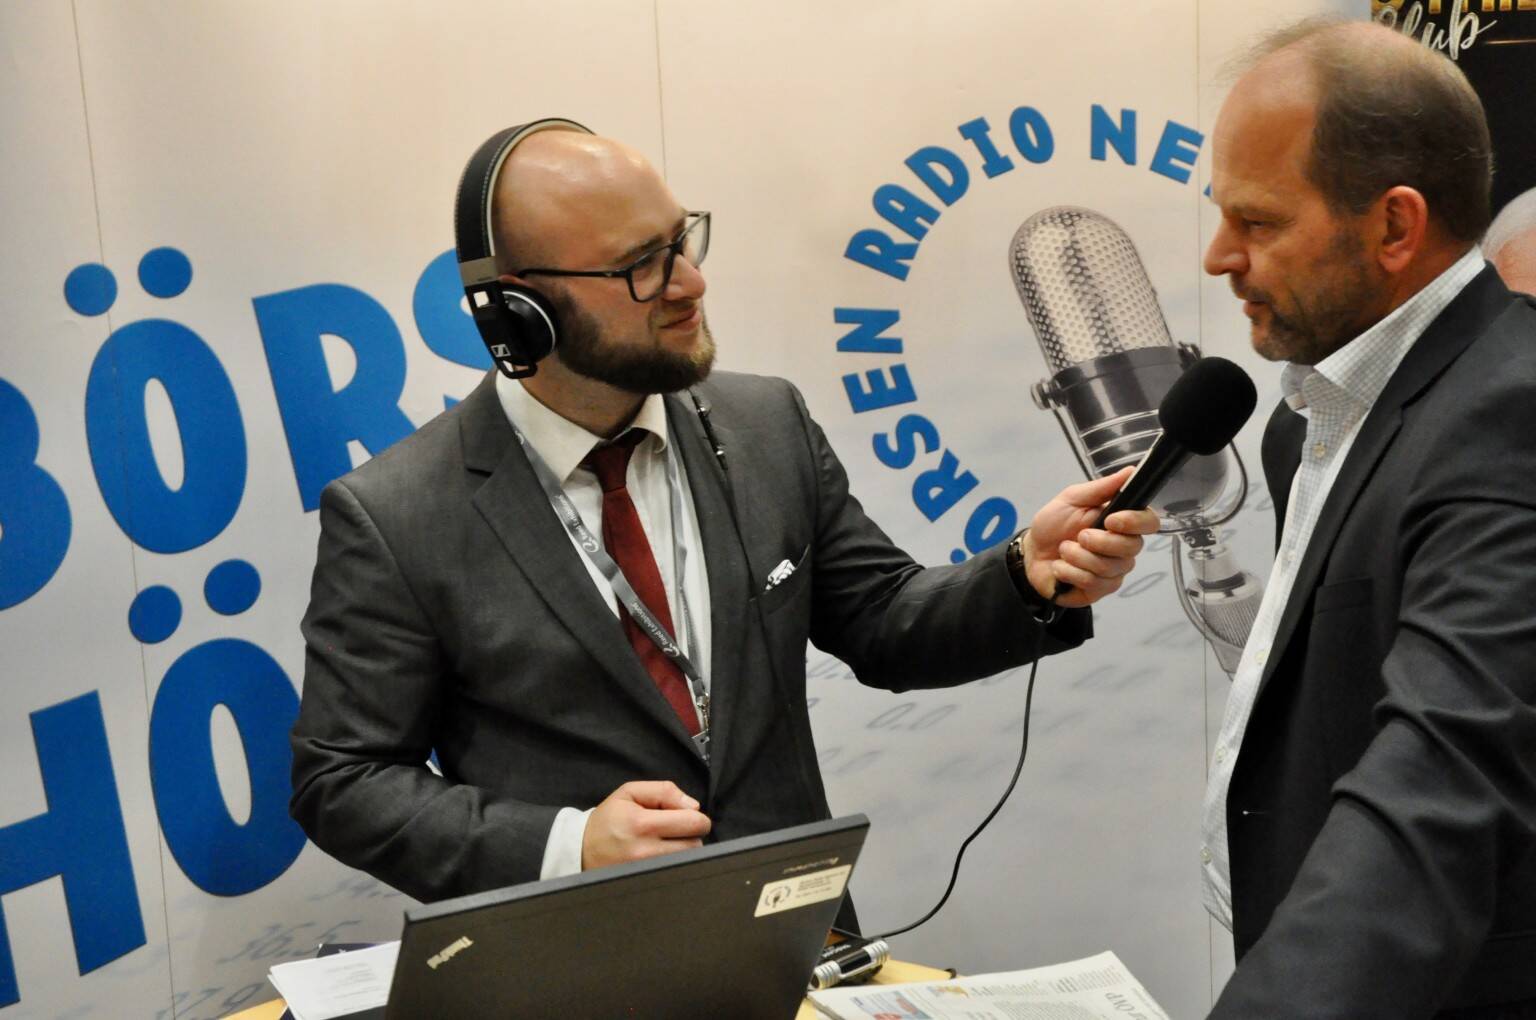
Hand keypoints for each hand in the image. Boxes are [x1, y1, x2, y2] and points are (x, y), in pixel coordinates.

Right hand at [581, 780, 711, 869]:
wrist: (580, 850)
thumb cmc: (608, 819)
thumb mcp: (629, 792)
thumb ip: (664, 791)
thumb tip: (694, 806)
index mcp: (642, 823)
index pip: (693, 822)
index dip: (697, 817)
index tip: (686, 816)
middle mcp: (646, 851)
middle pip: (696, 845)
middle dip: (692, 835)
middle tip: (676, 831)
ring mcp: (646, 871)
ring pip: (688, 862)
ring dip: (684, 851)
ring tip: (666, 844)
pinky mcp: (646, 884)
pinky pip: (675, 875)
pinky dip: (675, 865)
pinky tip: (661, 858)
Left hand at [1023, 467, 1159, 608]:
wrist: (1031, 553)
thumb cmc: (1053, 524)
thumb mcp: (1072, 499)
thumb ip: (1102, 488)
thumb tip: (1131, 470)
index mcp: (1122, 523)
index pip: (1149, 522)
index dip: (1135, 522)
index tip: (1111, 520)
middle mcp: (1124, 548)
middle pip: (1131, 548)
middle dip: (1099, 541)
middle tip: (1079, 536)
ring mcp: (1114, 571)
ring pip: (1108, 567)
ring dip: (1078, 556)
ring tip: (1064, 550)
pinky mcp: (1100, 589)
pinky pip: (1093, 583)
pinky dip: (1070, 572)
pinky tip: (1061, 567)